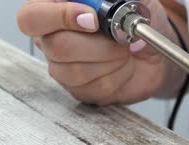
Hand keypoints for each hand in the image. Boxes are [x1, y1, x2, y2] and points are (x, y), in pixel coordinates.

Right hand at [17, 0, 185, 104]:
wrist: (156, 50)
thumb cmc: (139, 21)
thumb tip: (98, 1)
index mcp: (55, 10)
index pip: (32, 17)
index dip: (59, 17)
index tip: (93, 19)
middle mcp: (52, 39)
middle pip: (56, 47)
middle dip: (99, 44)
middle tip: (120, 36)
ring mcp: (64, 68)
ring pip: (76, 71)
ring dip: (111, 58)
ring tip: (124, 50)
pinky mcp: (81, 91)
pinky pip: (95, 87)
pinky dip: (119, 75)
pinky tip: (125, 66)